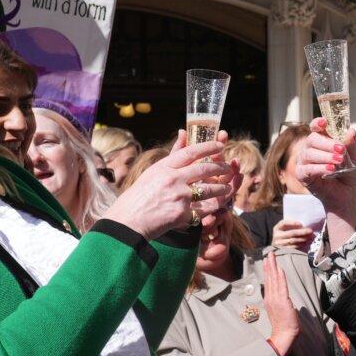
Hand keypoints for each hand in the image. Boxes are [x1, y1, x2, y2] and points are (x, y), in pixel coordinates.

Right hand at [104, 131, 240, 239]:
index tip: (221, 145)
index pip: (191, 152)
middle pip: (205, 169)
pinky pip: (205, 209)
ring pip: (210, 189)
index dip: (209, 147)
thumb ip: (171, 156)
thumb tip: (183, 132)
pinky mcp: (183, 214)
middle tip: (228, 168)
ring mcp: (179, 197)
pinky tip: (219, 206)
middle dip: (221, 168)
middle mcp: (173, 179)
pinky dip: (214, 207)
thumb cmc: (137, 198)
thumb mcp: (151, 173)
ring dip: (222, 189)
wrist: (128, 222)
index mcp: (164, 167)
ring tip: (228, 188)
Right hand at [263, 252, 300, 355]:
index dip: (268, 271)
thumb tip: (285, 298)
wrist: (284, 334)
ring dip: (273, 267)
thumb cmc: (284, 325)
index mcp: (269, 299)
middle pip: (269, 278)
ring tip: (272, 257)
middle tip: (269, 254)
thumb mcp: (280, 311)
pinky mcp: (282, 301)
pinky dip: (280, 277)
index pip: (268, 282)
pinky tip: (280, 269)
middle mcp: (270, 297)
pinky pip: (281, 286)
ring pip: (274, 279)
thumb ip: (280, 302)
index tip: (267, 261)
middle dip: (269, 265)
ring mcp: (275, 298)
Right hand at [272, 219, 313, 250]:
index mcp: (276, 228)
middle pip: (291, 233)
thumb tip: (303, 225)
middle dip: (302, 232)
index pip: (283, 223)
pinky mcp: (283, 251)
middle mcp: (277, 236)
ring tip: (310, 236)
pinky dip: (301, 244)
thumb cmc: (283, 236)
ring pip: (293, 240)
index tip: (300, 223)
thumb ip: (290, 226)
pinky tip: (305, 242)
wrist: (276, 250)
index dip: (292, 223)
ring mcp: (279, 244)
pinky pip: (294, 247)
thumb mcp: (283, 230)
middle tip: (310, 231)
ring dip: (303, 238)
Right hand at [295, 117, 355, 251]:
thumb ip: (352, 145)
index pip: (316, 128)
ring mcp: (304, 162)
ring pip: (308, 153)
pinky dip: (319, 168)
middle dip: (327, 143)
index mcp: (322, 141)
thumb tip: (351, 131)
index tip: (324, 122)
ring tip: (339, 161)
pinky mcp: (302, 176)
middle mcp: (311, 150)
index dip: (318, 123)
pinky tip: (330, 170)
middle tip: (341, 149)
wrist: (347, 195)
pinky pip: (307, 169)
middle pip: (312, 139)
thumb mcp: (354, 157)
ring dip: (325, 156)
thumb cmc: (349, 174)